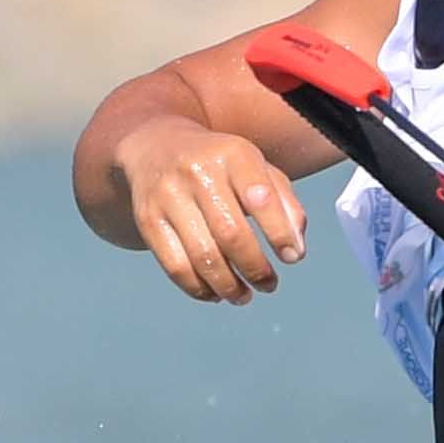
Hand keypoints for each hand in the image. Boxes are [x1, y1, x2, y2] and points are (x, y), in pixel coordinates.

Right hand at [114, 119, 308, 302]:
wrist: (156, 146)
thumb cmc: (219, 164)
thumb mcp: (256, 166)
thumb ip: (284, 202)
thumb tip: (295, 249)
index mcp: (232, 154)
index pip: (261, 198)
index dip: (280, 234)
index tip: (292, 257)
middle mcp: (198, 172)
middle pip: (231, 235)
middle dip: (255, 269)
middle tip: (268, 285)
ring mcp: (168, 197)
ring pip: (202, 257)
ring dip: (229, 287)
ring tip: (244, 296)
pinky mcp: (148, 220)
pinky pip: (175, 267)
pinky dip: (199, 289)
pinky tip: (215, 293)